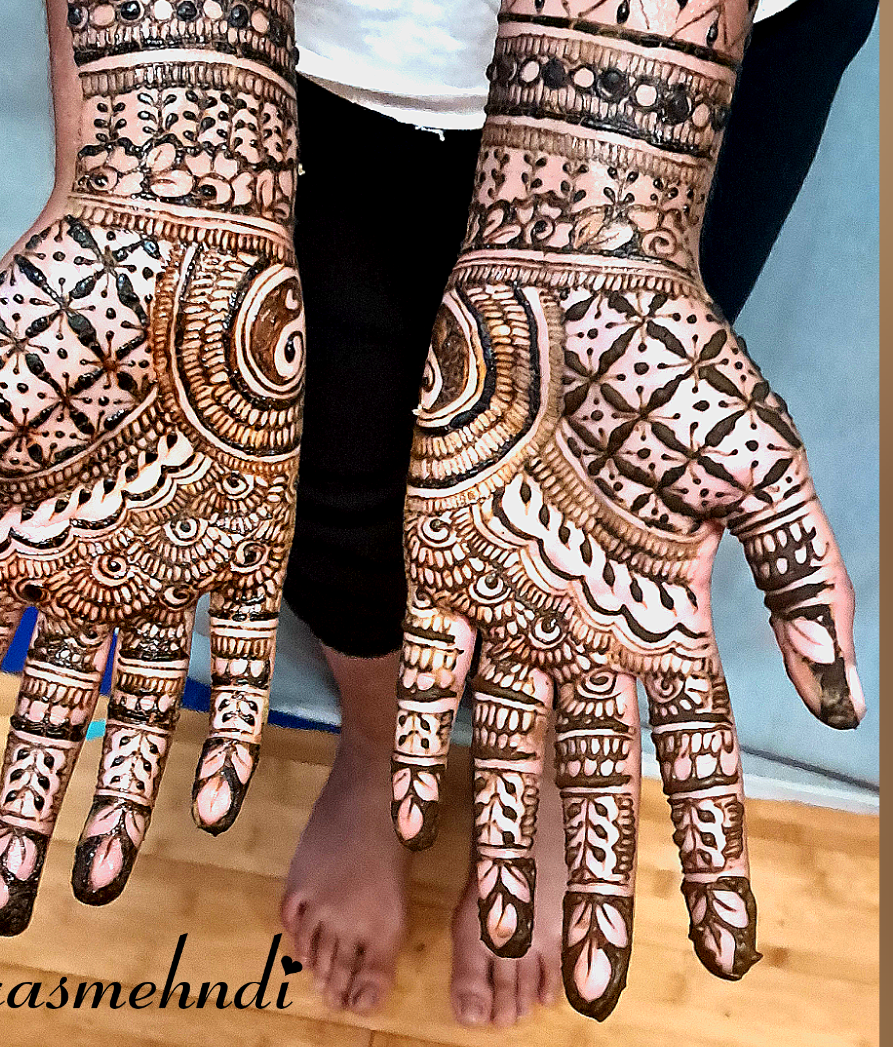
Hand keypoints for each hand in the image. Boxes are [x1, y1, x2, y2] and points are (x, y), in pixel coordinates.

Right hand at [0, 209, 303, 933]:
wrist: (173, 247)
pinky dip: (231, 728)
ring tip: (98, 875)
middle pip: (53, 712)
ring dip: (125, 790)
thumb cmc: (51, 315)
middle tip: (11, 900)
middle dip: (25, 804)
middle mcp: (95, 569)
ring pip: (146, 704)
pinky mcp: (250, 546)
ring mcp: (174, 563)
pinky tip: (213, 800)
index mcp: (18, 544)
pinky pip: (247, 657)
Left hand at [390, 263, 862, 1017]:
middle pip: (601, 784)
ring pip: (515, 753)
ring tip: (503, 939)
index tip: (724, 954)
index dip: (715, 859)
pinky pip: (433, 677)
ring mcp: (514, 606)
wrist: (570, 287)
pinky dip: (427, 746)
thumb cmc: (676, 368)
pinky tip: (421, 817)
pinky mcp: (445, 568)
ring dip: (510, 845)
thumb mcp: (766, 474)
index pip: (700, 766)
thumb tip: (842, 702)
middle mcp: (588, 630)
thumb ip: (808, 582)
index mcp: (667, 617)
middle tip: (587, 986)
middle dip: (599, 882)